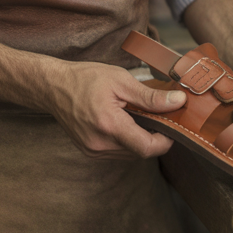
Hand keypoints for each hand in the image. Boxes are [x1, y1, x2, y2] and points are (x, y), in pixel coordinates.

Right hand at [49, 61, 187, 159]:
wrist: (53, 87)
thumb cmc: (85, 79)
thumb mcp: (121, 81)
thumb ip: (150, 97)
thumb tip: (178, 102)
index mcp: (109, 125)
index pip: (147, 148)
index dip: (166, 140)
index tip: (172, 124)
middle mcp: (100, 144)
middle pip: (140, 152)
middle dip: (154, 136)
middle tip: (159, 115)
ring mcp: (93, 150)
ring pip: (130, 153)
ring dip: (141, 138)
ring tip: (140, 115)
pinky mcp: (90, 151)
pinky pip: (118, 151)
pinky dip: (127, 139)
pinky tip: (126, 121)